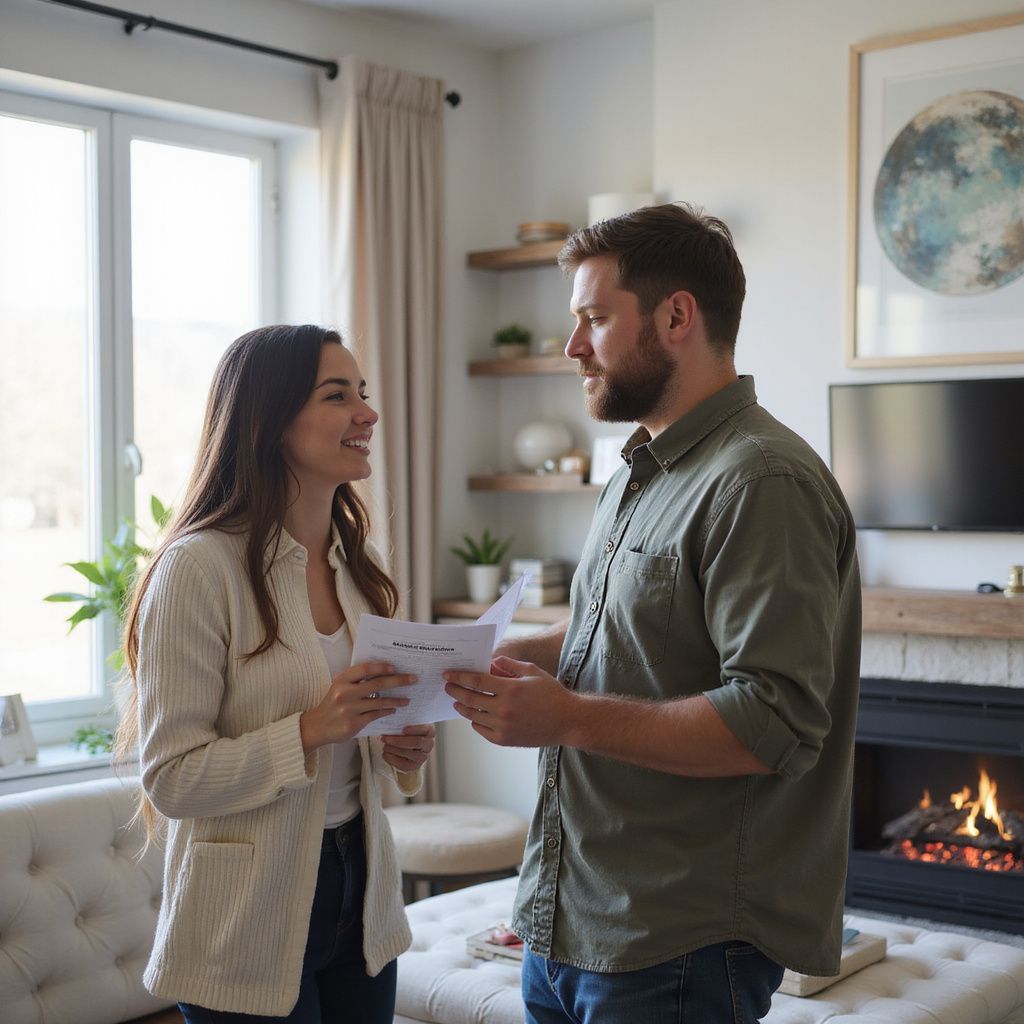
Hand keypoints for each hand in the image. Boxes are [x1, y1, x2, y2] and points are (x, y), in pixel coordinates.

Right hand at [300, 661, 415, 752]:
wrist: (317, 726)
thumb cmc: (333, 704)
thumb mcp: (339, 686)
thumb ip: (356, 680)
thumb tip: (383, 672)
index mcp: (342, 680)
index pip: (365, 669)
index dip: (382, 667)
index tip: (395, 667)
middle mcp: (345, 693)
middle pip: (377, 683)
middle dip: (398, 680)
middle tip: (413, 679)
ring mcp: (349, 709)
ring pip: (380, 701)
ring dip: (396, 700)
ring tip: (407, 699)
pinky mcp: (354, 723)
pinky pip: (376, 715)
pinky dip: (387, 711)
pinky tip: (394, 710)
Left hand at [380, 724, 435, 771]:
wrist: (407, 746)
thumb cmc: (407, 732)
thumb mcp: (408, 724)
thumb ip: (404, 721)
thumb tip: (392, 719)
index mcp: (429, 731)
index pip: (425, 729)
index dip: (415, 729)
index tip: (403, 729)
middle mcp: (429, 744)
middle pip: (416, 742)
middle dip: (399, 740)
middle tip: (385, 738)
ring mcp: (423, 757)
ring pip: (408, 753)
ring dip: (393, 749)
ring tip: (384, 745)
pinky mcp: (414, 766)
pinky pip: (403, 765)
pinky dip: (392, 759)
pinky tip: (385, 754)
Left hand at [443, 656, 576, 747]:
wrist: (567, 722)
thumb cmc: (551, 694)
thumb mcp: (532, 671)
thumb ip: (509, 664)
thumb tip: (490, 662)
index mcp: (510, 689)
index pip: (476, 681)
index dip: (459, 676)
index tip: (448, 674)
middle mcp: (504, 709)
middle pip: (470, 698)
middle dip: (455, 690)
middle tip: (447, 686)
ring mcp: (503, 727)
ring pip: (473, 716)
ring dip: (462, 707)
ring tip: (457, 700)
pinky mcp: (504, 740)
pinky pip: (481, 730)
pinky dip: (475, 721)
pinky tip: (474, 715)